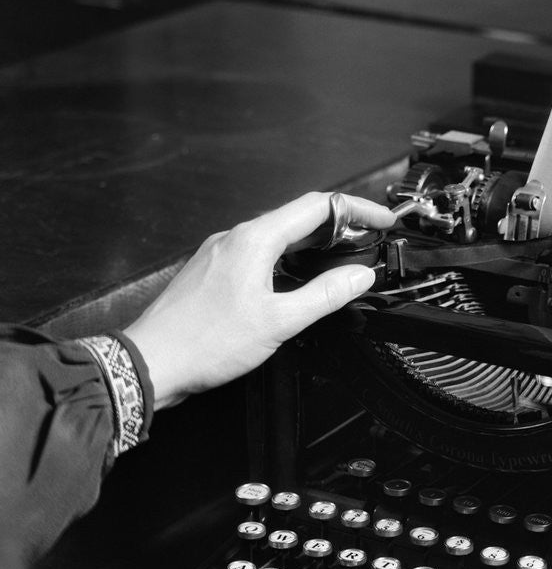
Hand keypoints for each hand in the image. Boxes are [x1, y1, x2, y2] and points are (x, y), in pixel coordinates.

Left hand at [123, 192, 395, 408]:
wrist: (153, 361)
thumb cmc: (206, 342)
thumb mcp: (279, 322)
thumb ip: (324, 295)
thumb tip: (359, 277)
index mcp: (254, 240)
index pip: (317, 207)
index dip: (356, 210)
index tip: (381, 220)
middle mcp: (234, 238)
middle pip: (296, 218)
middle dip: (337, 226)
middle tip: (366, 243)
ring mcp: (220, 253)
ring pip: (275, 237)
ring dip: (309, 244)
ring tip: (336, 262)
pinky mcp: (211, 272)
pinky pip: (256, 254)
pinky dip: (284, 259)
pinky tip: (292, 282)